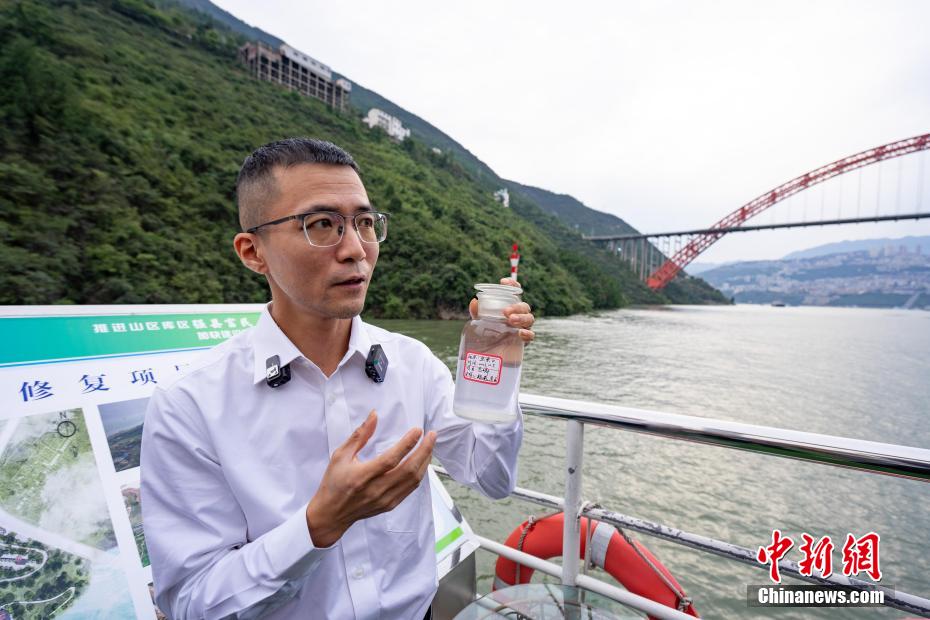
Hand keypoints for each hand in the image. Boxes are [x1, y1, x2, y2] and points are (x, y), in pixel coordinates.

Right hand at [305, 410, 435, 546]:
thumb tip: (374, 415)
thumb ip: (359, 436)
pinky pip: (410, 488)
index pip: (391, 459)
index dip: (407, 444)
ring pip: (413, 480)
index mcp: (362, 476)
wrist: (331, 514)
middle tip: (432, 435)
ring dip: (425, 461)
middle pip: (408, 470)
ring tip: (430, 446)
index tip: (418, 430)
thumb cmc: (334, 483)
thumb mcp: (340, 455)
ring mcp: (385, 499)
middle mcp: (376, 490)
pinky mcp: (390, 505)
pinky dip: (419, 474)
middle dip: (424, 450)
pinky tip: (422, 462)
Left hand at [469, 277, 534, 342]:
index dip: (512, 285)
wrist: (492, 352)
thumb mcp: (481, 322)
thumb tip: (475, 301)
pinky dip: (527, 333)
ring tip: (511, 320)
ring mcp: (524, 327)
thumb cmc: (489, 332)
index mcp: (510, 307)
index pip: (514, 293)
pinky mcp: (525, 340)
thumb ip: (478, 312)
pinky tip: (520, 333)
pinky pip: (531, 335)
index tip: (503, 282)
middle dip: (516, 306)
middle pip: (523, 306)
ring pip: (529, 318)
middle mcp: (519, 315)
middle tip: (505, 311)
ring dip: (521, 318)